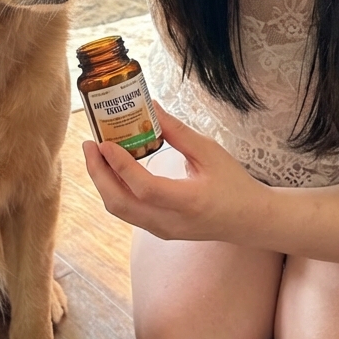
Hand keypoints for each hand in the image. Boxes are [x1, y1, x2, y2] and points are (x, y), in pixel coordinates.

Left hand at [81, 102, 264, 241]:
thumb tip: (151, 107)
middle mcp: (170, 222)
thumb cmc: (234, 184)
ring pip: (120, 211)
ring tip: (96, 154)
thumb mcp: (211, 152)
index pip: (144, 188)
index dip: (120, 166)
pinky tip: (113, 169)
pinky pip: (128, 212)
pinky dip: (115, 189)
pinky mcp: (159, 231)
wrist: (249, 220)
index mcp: (188, 202)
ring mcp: (162, 230)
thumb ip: (178, 132)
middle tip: (89, 145)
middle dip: (98, 174)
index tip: (104, 142)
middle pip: (120, 204)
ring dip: (102, 182)